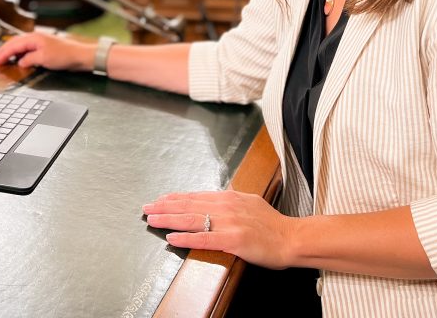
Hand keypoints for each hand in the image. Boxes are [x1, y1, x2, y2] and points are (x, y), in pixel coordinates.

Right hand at [0, 30, 91, 72]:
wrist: (81, 55)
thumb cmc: (65, 55)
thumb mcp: (43, 59)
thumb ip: (29, 60)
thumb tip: (20, 62)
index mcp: (33, 38)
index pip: (13, 45)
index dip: (2, 54)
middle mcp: (35, 38)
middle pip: (14, 43)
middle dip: (3, 51)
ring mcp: (40, 42)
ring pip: (20, 45)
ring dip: (10, 52)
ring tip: (3, 59)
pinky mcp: (44, 48)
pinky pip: (27, 49)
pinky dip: (19, 54)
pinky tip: (19, 59)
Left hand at [142, 190, 296, 269]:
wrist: (291, 238)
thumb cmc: (272, 224)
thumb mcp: (249, 203)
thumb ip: (230, 201)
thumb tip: (215, 199)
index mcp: (229, 197)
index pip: (195, 196)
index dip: (175, 198)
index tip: (159, 199)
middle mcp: (226, 206)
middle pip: (189, 205)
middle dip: (164, 206)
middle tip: (146, 208)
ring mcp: (229, 223)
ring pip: (192, 219)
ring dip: (169, 219)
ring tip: (152, 220)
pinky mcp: (232, 240)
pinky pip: (203, 239)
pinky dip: (185, 238)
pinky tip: (171, 239)